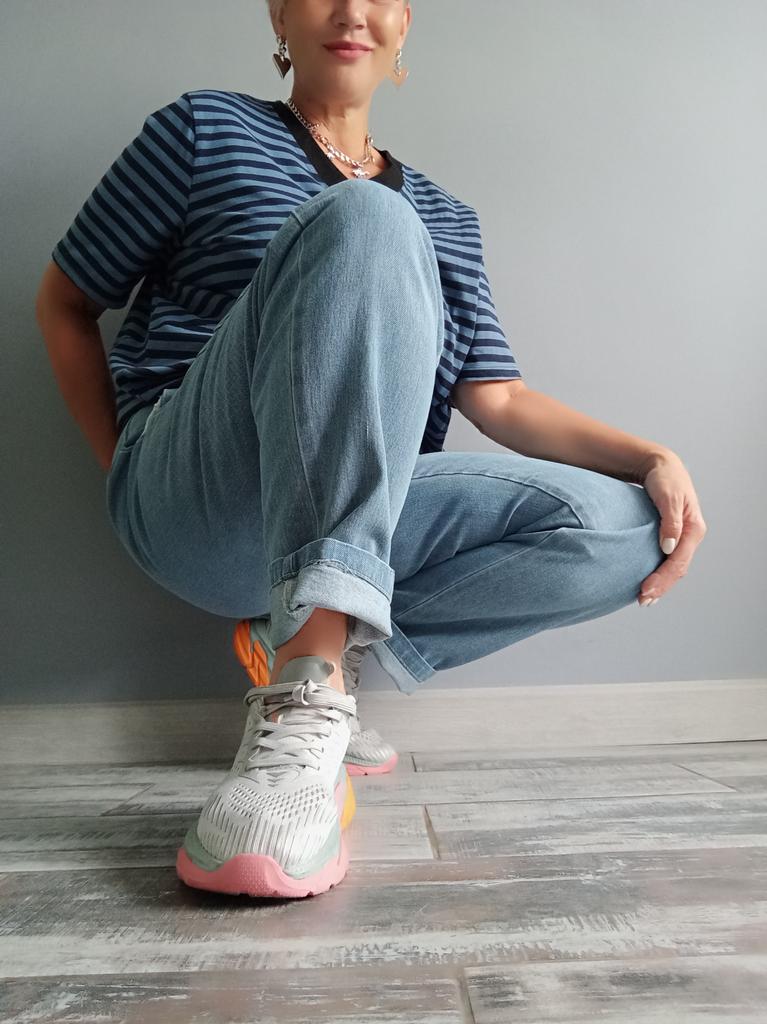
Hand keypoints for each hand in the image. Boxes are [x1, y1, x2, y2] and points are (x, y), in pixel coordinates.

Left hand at [636, 450, 706, 605]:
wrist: (661, 466)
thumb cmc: (665, 479)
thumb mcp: (668, 496)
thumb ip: (670, 521)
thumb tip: (668, 547)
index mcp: (694, 529)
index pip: (679, 561)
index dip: (663, 578)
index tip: (645, 590)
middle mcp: (691, 536)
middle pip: (678, 569)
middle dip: (661, 586)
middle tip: (643, 600)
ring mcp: (682, 537)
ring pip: (674, 568)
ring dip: (661, 584)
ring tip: (645, 599)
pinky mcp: (672, 537)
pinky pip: (668, 560)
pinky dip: (659, 573)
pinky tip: (647, 583)